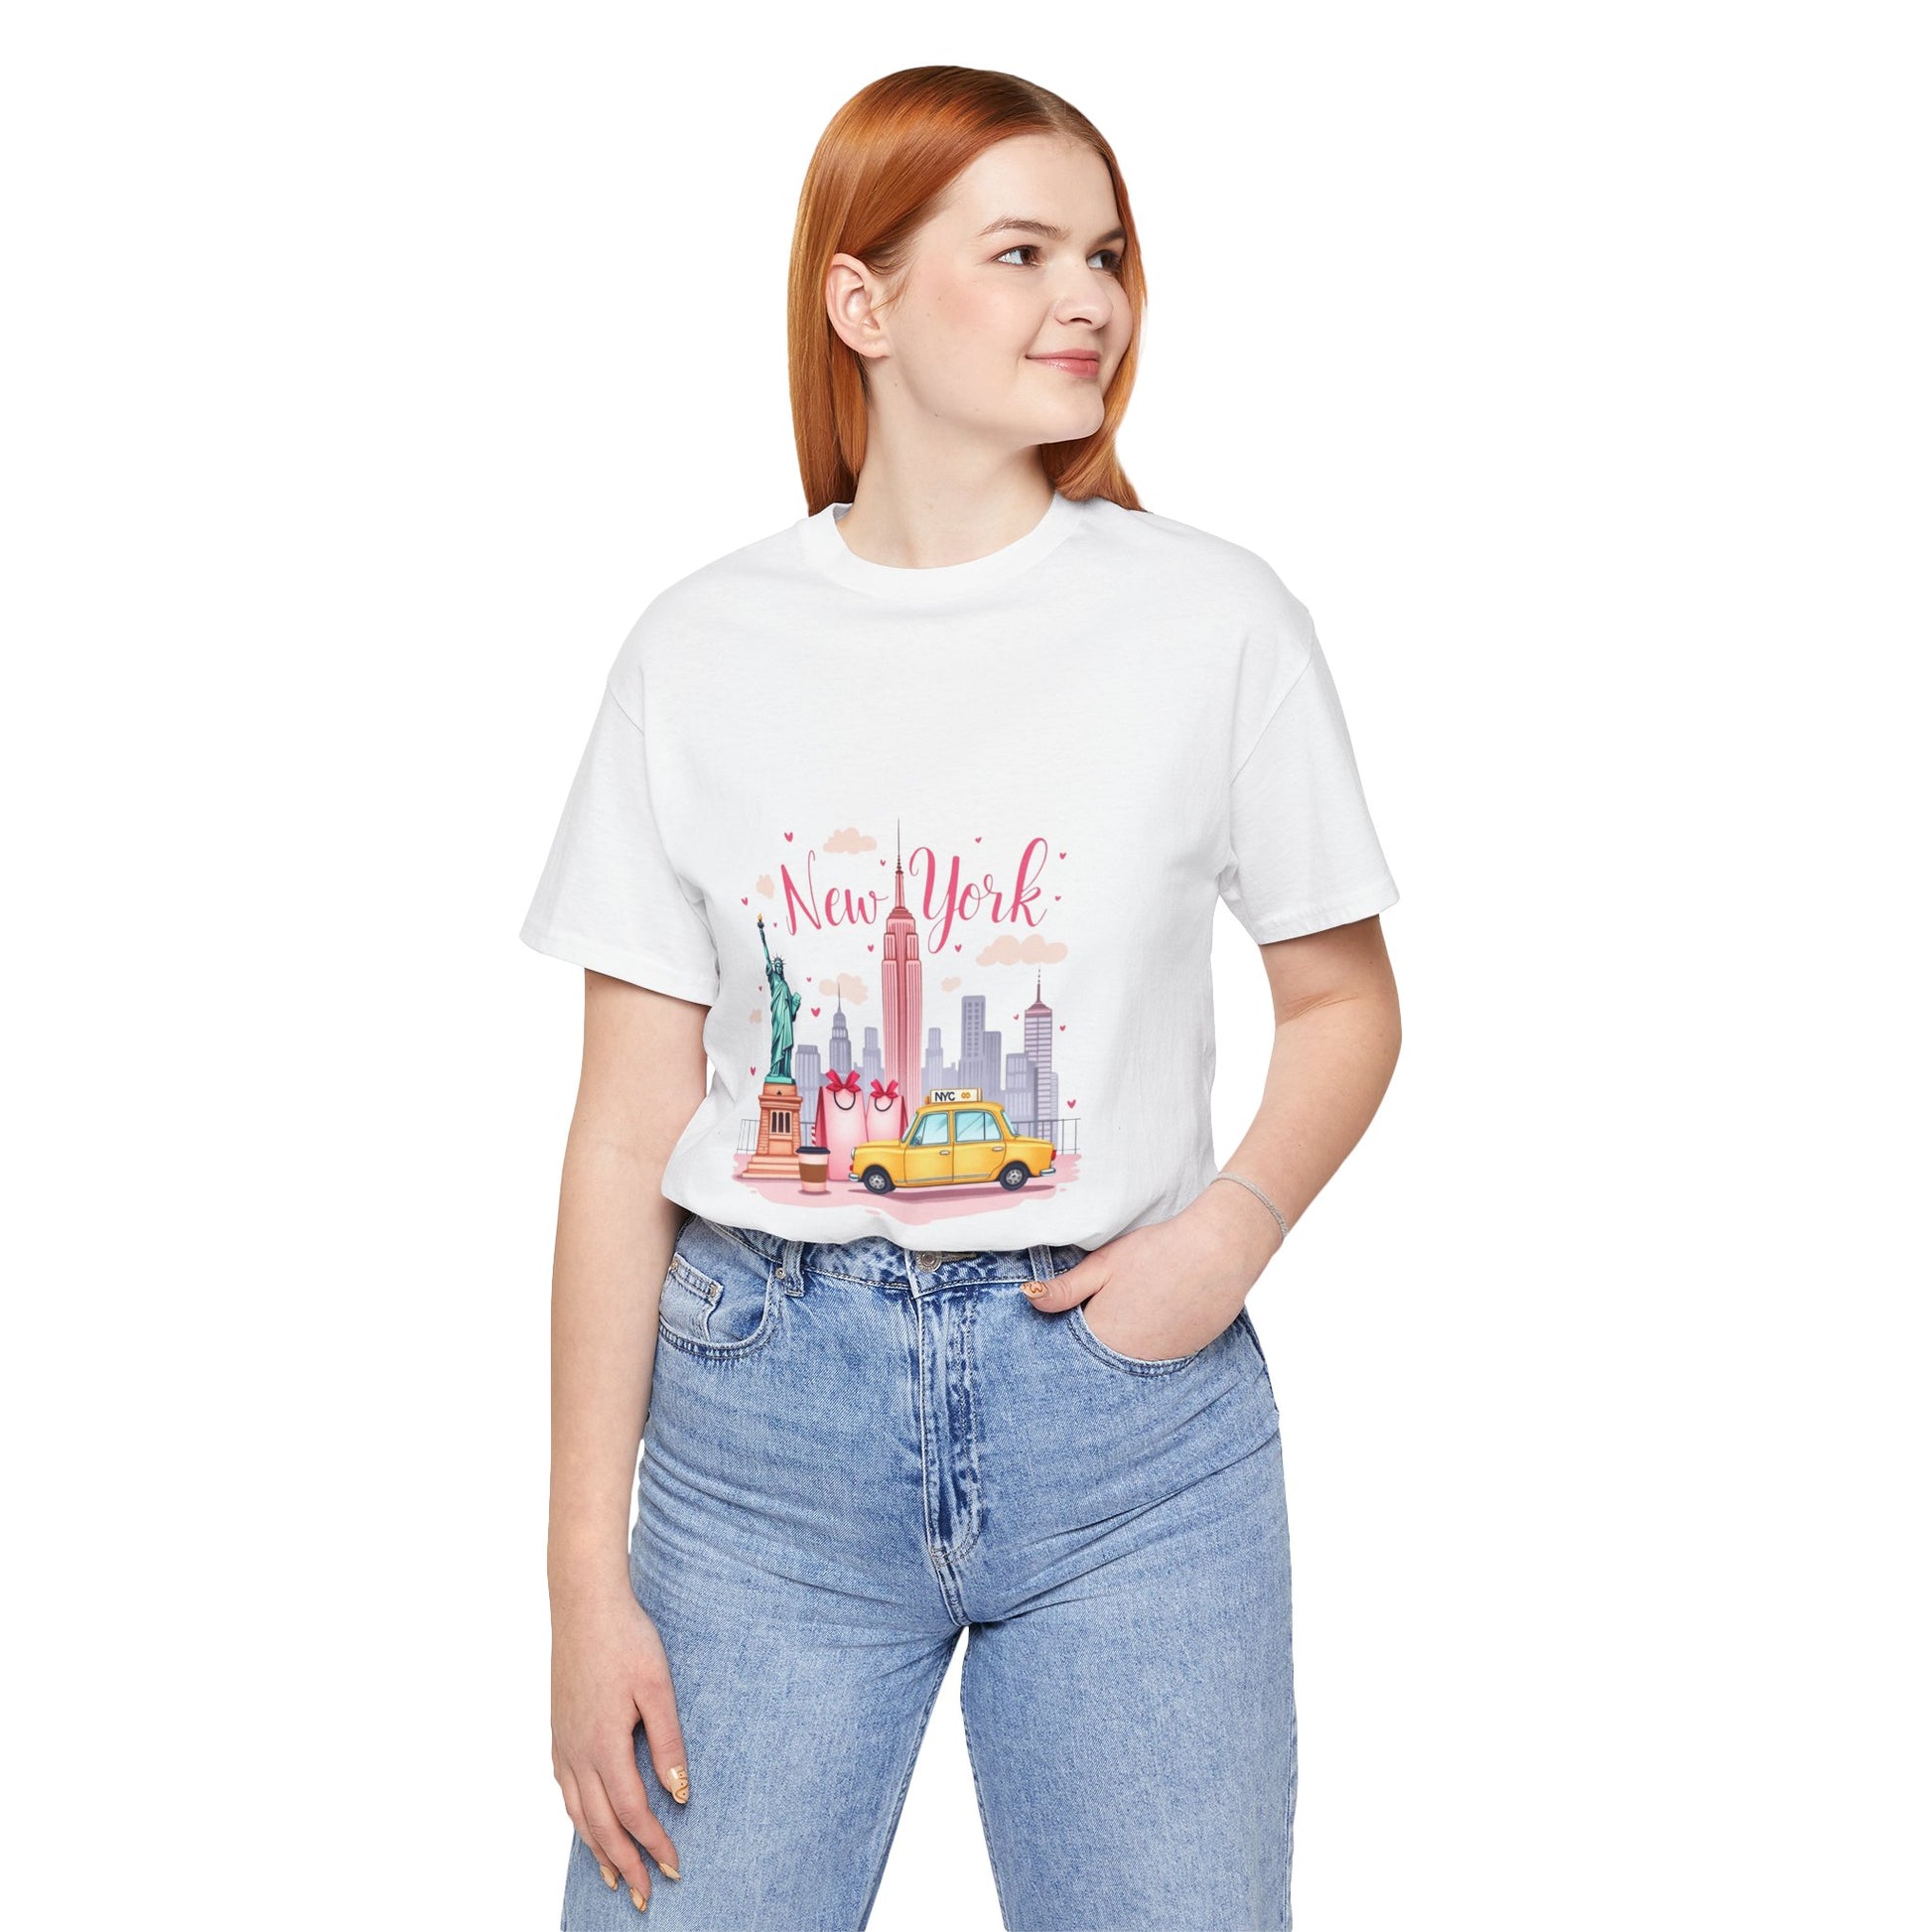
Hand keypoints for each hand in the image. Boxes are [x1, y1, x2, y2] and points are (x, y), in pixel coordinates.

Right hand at [551, 1584, 686, 1911]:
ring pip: (579, 1815)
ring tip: (614, 1880)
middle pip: (602, 1827)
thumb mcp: (658, 1686)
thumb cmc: (627, 1639)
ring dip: (598, 1851)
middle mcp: (578, 1754)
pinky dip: (579, 1820)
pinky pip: (567, 1792)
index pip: (633, 1813)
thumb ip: (668, 1741)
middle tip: (644, 1898)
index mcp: (605, 1746)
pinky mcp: (559, 1734)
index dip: (654, 1846)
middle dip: (624, 1865)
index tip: (674, 1869)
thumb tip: (679, 1794)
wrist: (584, 1605)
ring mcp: (563, 1745)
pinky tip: (589, 1827)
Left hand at [1021, 1180, 1281, 1359]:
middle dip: (1091, 1350)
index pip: (1070, 1352)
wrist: (1219, 1252)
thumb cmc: (1158, 1252)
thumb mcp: (1104, 1264)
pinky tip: (1153, 1322)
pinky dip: (1149, 1348)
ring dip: (1121, 1350)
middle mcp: (1129, 1359)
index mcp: (1103, 1335)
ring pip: (1128, 1363)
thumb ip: (1064, 1288)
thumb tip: (1028, 1299)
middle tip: (1102, 1315)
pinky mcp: (1185, 1357)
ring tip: (1130, 1317)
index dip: (1066, 1337)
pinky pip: (1156, 1361)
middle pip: (1099, 1362)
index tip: (1065, 1324)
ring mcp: (1159, 1362)